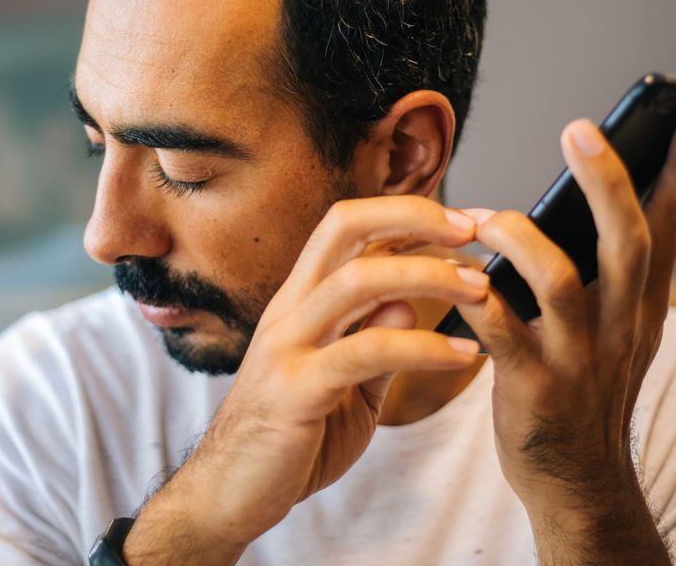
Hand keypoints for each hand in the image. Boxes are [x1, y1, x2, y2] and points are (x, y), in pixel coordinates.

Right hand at [168, 197, 489, 549]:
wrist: (228, 492)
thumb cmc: (289, 437)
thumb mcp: (344, 384)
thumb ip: (372, 342)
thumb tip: (405, 301)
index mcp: (300, 301)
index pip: (346, 228)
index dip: (402, 214)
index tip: (457, 222)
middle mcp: (290, 309)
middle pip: (344, 228)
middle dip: (411, 216)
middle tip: (470, 229)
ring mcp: (288, 345)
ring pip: (356, 280)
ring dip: (426, 275)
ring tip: (478, 288)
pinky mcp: (295, 389)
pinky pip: (366, 352)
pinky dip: (422, 346)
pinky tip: (461, 354)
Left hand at [455, 120, 675, 552]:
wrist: (576, 478)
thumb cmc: (583, 386)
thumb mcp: (617, 329)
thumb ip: (612, 273)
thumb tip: (600, 202)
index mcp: (638, 306)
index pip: (663, 233)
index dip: (667, 180)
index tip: (668, 128)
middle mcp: (619, 327)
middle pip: (624, 244)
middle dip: (604, 184)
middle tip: (579, 131)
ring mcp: (578, 360)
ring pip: (558, 282)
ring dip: (517, 238)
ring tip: (484, 217)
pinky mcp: (534, 389)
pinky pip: (499, 330)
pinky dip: (474, 297)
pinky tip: (456, 276)